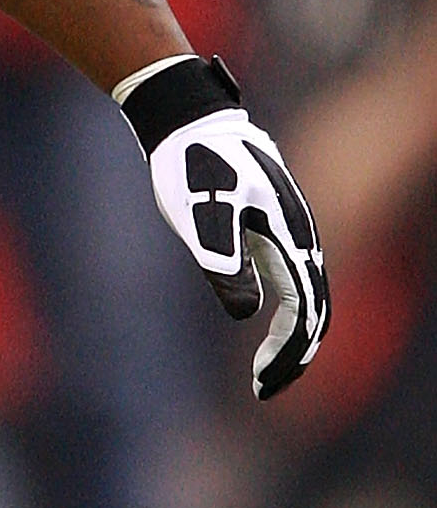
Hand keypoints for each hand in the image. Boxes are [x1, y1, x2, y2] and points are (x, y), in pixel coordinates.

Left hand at [118, 54, 328, 400]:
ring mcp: (290, 230)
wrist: (191, 119)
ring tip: (265, 370)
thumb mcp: (200, 214)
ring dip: (293, 336)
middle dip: (295, 355)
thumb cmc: (192, 164)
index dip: (289, 354)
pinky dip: (286, 311)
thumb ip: (223, 260)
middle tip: (264, 389)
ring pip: (308, 294)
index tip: (260, 386)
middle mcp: (300, 237)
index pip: (306, 311)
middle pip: (315, 309)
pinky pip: (293, 277)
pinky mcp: (272, 226)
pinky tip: (262, 324)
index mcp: (289, 238)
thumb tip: (245, 312)